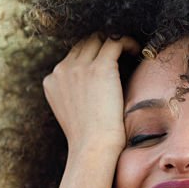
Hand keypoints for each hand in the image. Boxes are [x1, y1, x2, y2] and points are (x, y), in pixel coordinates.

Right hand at [42, 34, 139, 156]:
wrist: (93, 148)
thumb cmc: (89, 139)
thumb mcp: (72, 113)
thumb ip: (75, 94)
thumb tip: (94, 85)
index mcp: (51, 81)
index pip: (71, 56)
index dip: (90, 55)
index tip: (106, 61)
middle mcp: (61, 70)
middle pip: (83, 43)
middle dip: (101, 44)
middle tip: (120, 52)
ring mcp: (79, 67)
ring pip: (98, 38)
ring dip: (113, 41)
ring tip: (129, 50)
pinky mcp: (100, 67)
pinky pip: (115, 42)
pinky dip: (127, 42)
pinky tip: (136, 50)